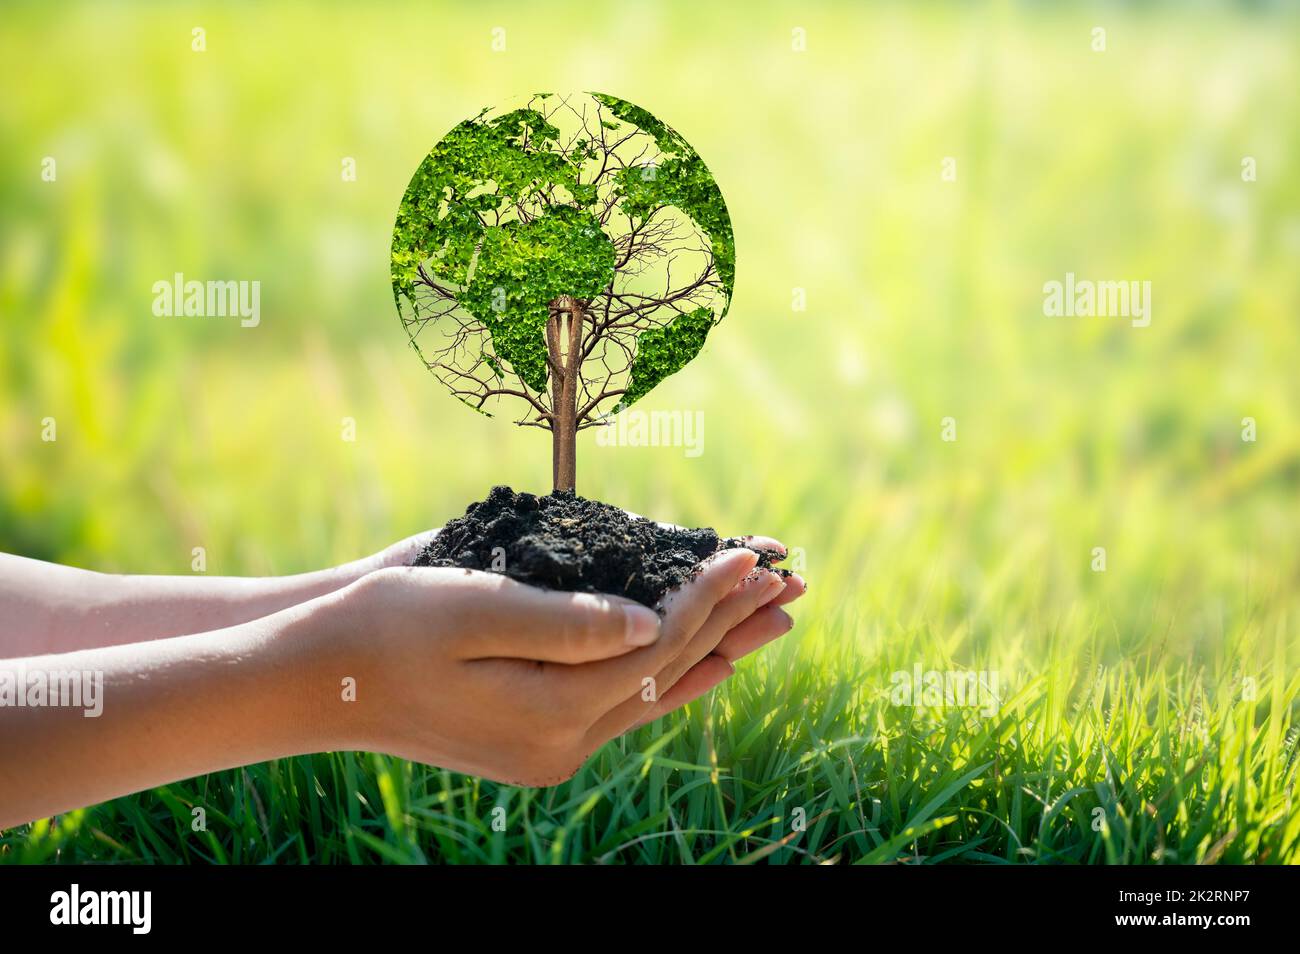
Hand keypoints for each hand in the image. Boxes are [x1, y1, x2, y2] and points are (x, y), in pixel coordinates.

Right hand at [323, 545, 805, 785]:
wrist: (318, 677)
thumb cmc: (383, 626)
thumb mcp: (470, 608)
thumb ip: (567, 620)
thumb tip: (654, 622)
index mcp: (548, 714)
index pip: (656, 646)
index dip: (707, 596)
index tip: (752, 552)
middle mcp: (560, 744)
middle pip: (671, 671)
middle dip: (733, 620)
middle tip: (793, 579)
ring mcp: (551, 747)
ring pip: (656, 690)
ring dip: (717, 647)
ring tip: (775, 617)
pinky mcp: (538, 735)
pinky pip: (625, 701)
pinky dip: (671, 671)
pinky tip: (705, 659)